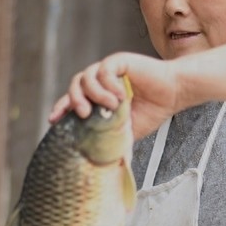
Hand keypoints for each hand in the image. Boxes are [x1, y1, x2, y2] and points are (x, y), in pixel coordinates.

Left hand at [49, 52, 179, 139]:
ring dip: (96, 94)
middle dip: (75, 101)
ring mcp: (108, 71)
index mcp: (97, 98)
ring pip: (86, 77)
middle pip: (74, 86)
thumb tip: (104, 163)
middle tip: (85, 114)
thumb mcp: (126, 131)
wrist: (172, 95)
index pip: (72, 100)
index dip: (61, 108)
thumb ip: (111, 139)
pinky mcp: (118, 62)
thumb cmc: (151, 111)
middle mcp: (99, 82)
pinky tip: (122, 96)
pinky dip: (109, 84)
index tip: (53, 120)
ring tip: (113, 106)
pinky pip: (104, 70)